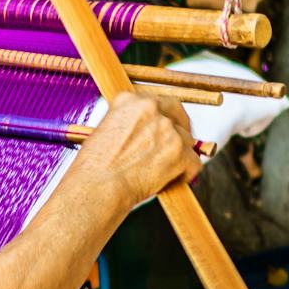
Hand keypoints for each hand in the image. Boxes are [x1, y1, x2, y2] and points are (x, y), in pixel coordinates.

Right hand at [72, 92, 199, 210]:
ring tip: (166, 168)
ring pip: (186, 139)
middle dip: (179, 126)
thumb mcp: (105, 131)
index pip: (155, 102)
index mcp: (129, 101)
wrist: (98, 187)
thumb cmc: (95, 167)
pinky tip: (174, 179)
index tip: (160, 127)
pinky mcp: (180, 152)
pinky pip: (194, 161)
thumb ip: (129, 124)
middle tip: (176, 143)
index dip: (160, 117)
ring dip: (179, 153)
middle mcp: (151, 109)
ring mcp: (168, 130)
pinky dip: (186, 173)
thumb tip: (143, 133)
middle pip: (176, 112)